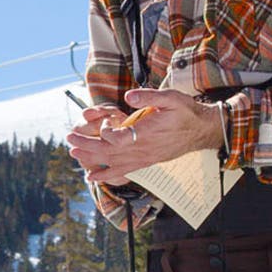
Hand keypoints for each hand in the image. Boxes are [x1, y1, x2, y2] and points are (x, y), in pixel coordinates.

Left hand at [68, 89, 224, 187]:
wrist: (201, 131)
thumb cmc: (186, 112)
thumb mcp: (171, 98)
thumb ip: (150, 97)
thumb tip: (129, 94)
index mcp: (148, 133)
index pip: (120, 138)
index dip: (107, 134)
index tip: (101, 124)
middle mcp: (143, 149)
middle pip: (110, 151)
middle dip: (88, 146)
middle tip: (70, 140)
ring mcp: (144, 158)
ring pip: (113, 162)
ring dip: (92, 159)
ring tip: (74, 154)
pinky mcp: (146, 162)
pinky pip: (123, 171)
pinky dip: (106, 175)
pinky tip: (93, 178)